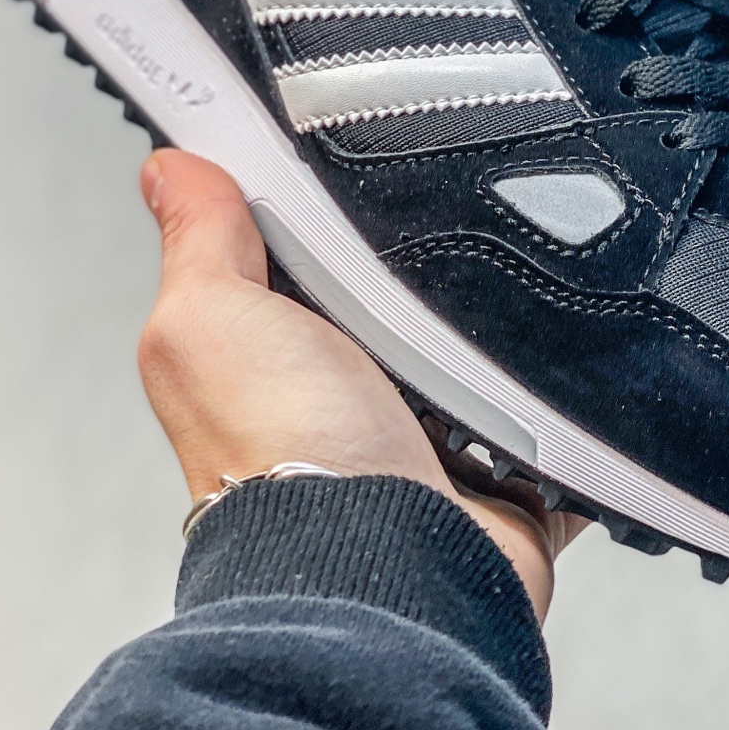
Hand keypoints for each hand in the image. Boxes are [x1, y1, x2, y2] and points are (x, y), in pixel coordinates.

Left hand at [137, 150, 583, 620]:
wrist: (389, 560)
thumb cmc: (286, 458)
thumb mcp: (211, 318)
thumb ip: (198, 242)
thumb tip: (169, 169)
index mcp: (269, 356)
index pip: (300, 255)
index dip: (320, 214)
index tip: (347, 180)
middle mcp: (344, 402)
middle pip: (401, 296)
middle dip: (424, 270)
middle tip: (431, 251)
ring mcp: (426, 441)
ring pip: (481, 349)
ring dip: (494, 333)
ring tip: (490, 316)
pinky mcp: (501, 476)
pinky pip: (550, 420)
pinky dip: (559, 404)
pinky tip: (547, 380)